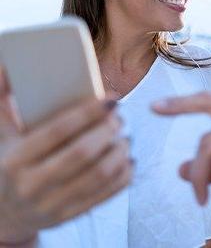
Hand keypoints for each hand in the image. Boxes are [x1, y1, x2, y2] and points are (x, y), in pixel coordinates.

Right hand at [0, 68, 132, 243]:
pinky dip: (122, 176)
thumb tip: (6, 65)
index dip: (88, 112)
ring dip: (119, 152)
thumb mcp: (1, 132)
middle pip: (82, 153)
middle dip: (107, 130)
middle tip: (119, 118)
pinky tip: (127, 160)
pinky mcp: (68, 217)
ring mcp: (51, 205)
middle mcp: (31, 185)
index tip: (111, 99)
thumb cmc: (8, 160)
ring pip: (98, 175)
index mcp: (15, 159)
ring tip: (124, 137)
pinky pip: (105, 196)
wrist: (3, 213)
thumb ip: (3, 99)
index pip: (57, 131)